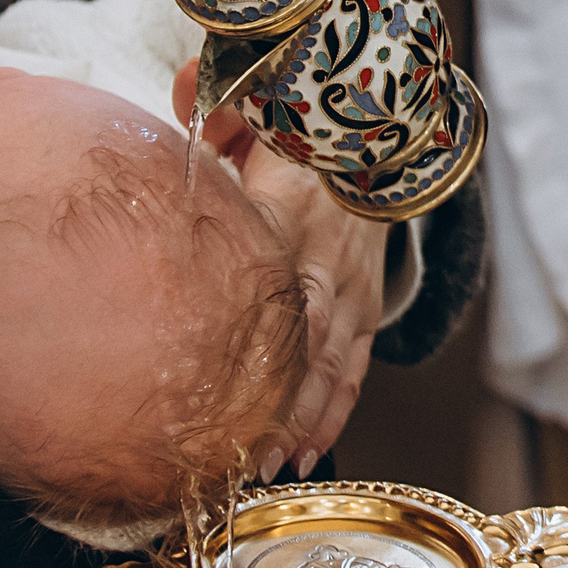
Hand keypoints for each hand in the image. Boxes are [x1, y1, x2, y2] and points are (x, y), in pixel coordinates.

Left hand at [171, 58, 384, 470]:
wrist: (391, 131)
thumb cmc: (306, 122)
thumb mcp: (259, 99)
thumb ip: (210, 104)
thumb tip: (176, 99)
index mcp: (289, 202)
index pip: (259, 265)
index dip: (237, 319)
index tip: (198, 369)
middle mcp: (324, 255)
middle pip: (297, 338)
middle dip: (270, 401)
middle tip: (233, 453)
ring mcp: (351, 288)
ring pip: (327, 365)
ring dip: (298, 420)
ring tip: (265, 468)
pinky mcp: (367, 306)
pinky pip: (353, 368)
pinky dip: (332, 412)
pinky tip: (306, 452)